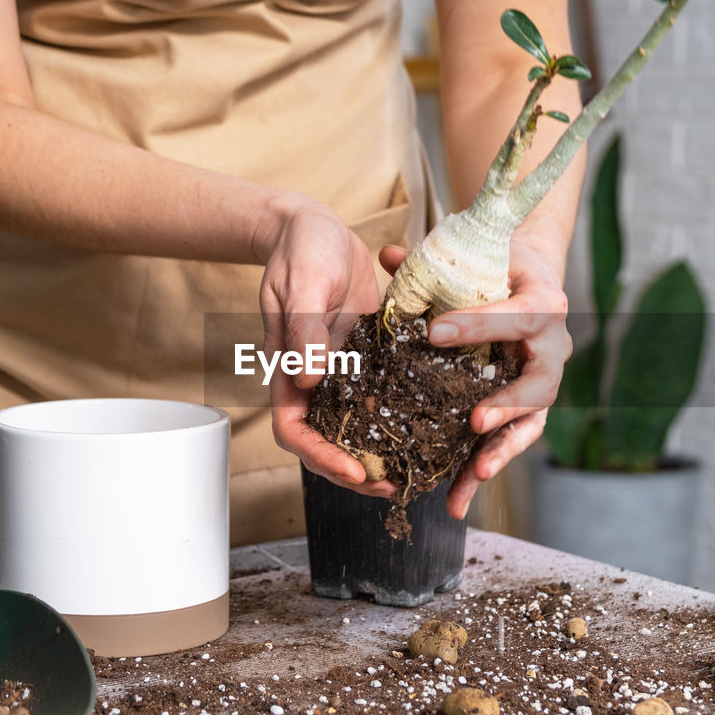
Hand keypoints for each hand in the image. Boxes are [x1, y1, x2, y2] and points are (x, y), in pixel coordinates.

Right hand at [259, 195, 398, 496]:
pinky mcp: (366, 359)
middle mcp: (313, 378)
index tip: (353, 470)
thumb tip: (308, 376)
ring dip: (378, 454)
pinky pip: (379, 399)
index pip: (293, 430)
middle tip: (393, 486)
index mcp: (288, 367)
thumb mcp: (304, 283)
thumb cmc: (302, 250)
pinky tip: (426, 431)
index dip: (320, 456)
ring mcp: (341, 372)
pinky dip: (396, 420)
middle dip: (353, 471)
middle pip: (325, 442)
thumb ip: (306, 328)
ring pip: (353, 428)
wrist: (316, 228)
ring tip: (411, 473)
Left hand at [379, 240, 572, 518]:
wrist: (530, 277)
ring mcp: (542, 382)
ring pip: (530, 424)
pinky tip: (457, 499)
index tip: (436, 333)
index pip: (515, 316)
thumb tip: (386, 253)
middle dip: (508, 403)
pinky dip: (485, 468)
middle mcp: (552, 348)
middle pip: (538, 383)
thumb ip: (429, 261)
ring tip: (474, 474)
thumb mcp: (471, 255)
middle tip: (476, 419)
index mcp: (544, 303)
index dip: (478, 325)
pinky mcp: (527, 408)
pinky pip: (510, 442)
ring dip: (501, 451)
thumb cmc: (496, 264)